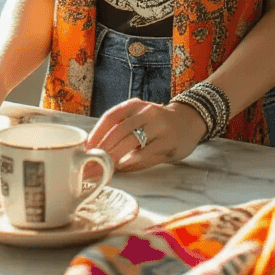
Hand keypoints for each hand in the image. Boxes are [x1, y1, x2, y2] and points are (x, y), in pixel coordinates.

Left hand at [85, 98, 207, 170]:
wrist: (189, 121)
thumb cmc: (157, 125)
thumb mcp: (138, 121)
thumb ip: (121, 132)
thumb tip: (96, 154)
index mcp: (134, 106)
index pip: (110, 117)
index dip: (95, 134)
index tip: (85, 150)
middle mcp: (146, 112)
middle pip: (119, 130)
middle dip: (102, 150)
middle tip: (90, 165)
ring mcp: (159, 125)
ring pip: (132, 140)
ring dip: (114, 157)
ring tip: (102, 169)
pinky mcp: (169, 140)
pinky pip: (149, 150)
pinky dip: (135, 159)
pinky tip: (124, 165)